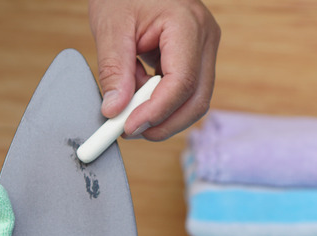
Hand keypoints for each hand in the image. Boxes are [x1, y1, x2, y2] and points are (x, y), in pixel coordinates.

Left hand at [88, 0, 220, 140]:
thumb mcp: (111, 26)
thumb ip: (113, 70)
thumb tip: (114, 110)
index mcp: (188, 25)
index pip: (182, 82)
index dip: (157, 111)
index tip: (129, 127)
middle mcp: (205, 39)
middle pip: (197, 100)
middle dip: (164, 123)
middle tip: (128, 130)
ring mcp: (204, 49)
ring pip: (194, 100)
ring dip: (161, 114)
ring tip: (127, 105)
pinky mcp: (196, 58)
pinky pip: (185, 92)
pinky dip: (160, 102)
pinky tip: (136, 94)